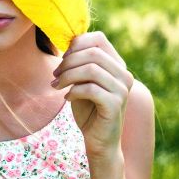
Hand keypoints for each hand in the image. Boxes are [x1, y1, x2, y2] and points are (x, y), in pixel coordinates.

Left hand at [51, 31, 133, 159]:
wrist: (98, 140)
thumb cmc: (87, 107)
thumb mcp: (81, 80)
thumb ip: (79, 62)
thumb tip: (67, 42)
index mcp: (117, 64)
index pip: (98, 38)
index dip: (76, 44)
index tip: (62, 59)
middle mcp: (124, 74)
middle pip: (92, 53)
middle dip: (68, 61)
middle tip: (55, 74)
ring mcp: (122, 89)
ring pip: (91, 69)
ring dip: (68, 76)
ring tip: (57, 85)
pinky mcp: (115, 104)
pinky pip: (90, 89)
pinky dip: (73, 91)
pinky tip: (67, 97)